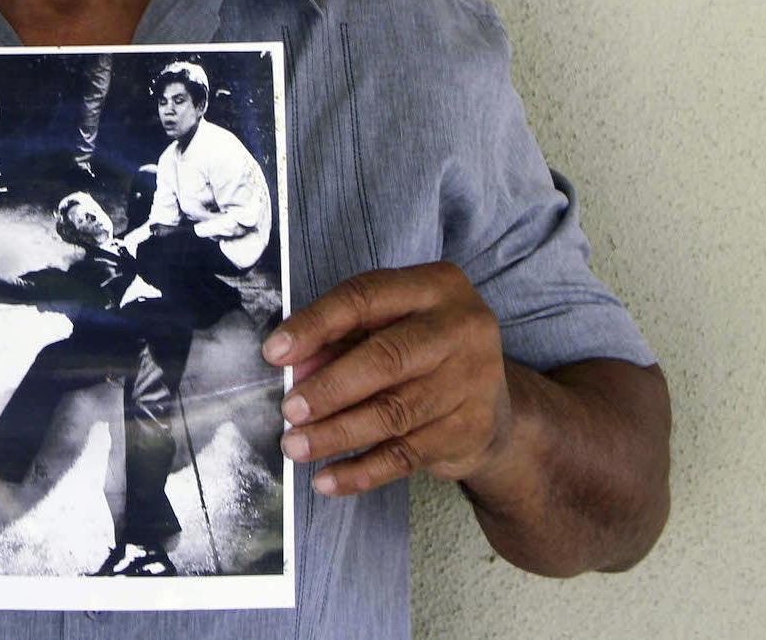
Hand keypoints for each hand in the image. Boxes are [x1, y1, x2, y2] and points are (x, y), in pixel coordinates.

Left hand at [263, 262, 511, 495]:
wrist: (491, 404)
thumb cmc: (419, 353)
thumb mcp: (383, 328)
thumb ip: (339, 339)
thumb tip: (292, 367)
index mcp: (435, 285)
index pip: (365, 297)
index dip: (315, 325)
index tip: (274, 353)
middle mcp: (462, 327)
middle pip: (385, 358)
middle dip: (329, 388)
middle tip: (288, 410)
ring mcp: (474, 380)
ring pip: (393, 412)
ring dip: (336, 434)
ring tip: (295, 446)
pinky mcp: (472, 429)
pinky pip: (406, 455)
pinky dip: (361, 471)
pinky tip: (327, 479)